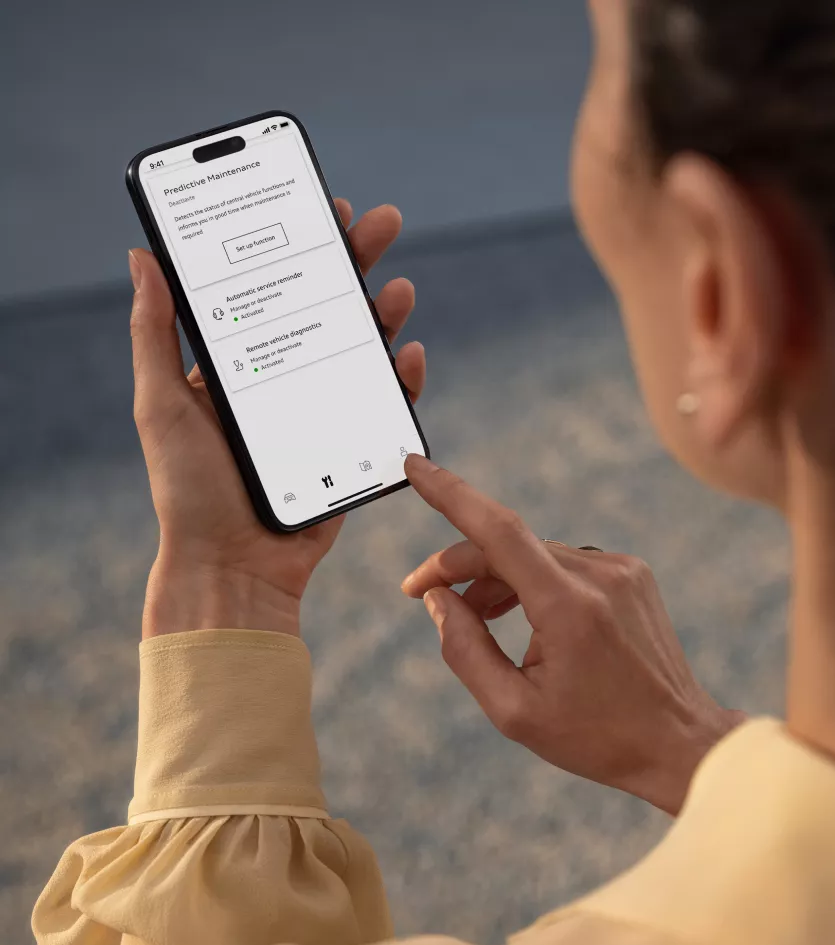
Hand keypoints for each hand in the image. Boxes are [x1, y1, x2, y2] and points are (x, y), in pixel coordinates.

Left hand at [131, 200, 425, 638]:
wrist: (235, 566)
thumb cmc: (189, 491)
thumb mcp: (161, 404)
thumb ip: (154, 333)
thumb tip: (142, 257)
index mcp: (238, 363)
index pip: (273, 288)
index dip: (300, 244)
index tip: (320, 204)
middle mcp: (283, 379)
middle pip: (326, 308)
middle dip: (355, 262)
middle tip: (382, 222)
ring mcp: (321, 410)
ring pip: (361, 349)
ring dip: (383, 313)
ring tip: (397, 289)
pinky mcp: (352, 444)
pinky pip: (384, 402)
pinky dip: (402, 377)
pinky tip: (407, 355)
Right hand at [400, 457, 743, 813]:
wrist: (678, 742)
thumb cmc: (596, 736)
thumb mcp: (513, 710)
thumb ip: (464, 649)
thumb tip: (437, 599)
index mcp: (569, 607)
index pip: (500, 531)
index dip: (452, 494)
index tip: (415, 466)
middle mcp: (599, 575)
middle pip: (509, 545)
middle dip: (459, 564)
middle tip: (421, 593)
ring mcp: (621, 570)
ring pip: (535, 553)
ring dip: (496, 576)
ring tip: (473, 616)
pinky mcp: (632, 574)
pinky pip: (564, 563)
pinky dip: (533, 580)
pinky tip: (522, 616)